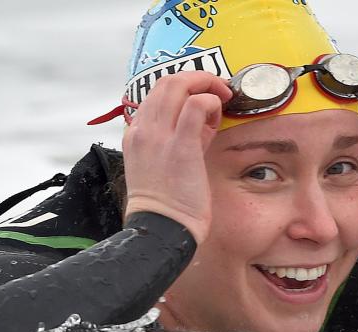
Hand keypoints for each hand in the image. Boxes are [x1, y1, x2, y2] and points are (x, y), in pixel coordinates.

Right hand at [121, 71, 232, 243]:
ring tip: (222, 99)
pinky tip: (218, 115)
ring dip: (206, 84)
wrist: (160, 229)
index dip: (185, 89)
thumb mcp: (164, 161)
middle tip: (219, 89)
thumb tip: (204, 119)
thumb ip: (180, 136)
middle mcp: (143, 129)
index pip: (157, 92)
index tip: (204, 100)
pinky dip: (212, 101)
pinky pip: (197, 104)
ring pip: (179, 84)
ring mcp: (159, 136)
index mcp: (135, 132)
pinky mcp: (181, 146)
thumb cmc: (167, 202)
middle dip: (198, 77)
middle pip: (167, 80)